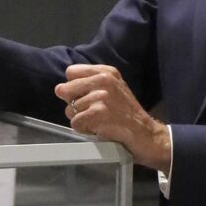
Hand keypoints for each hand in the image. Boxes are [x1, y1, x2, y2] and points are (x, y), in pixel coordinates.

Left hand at [55, 64, 170, 172]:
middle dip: (74, 104)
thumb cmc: (126, 112)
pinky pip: (75, 123)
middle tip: (91, 112)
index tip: (85, 96)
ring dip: (81, 119)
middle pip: (66, 90)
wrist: (146, 134)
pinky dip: (84, 130)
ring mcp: (101, 96)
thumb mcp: (113, 88)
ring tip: (98, 122)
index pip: (71, 72)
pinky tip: (98, 129)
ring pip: (70, 109)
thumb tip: (59, 89)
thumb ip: (88, 84)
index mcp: (106, 72)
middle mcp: (104, 80)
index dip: (74, 87)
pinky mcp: (98, 113)